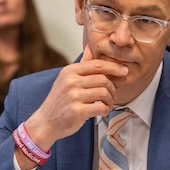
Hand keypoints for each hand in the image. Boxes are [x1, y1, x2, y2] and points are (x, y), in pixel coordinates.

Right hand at [16, 45, 126, 168]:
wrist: (46, 122)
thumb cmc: (59, 101)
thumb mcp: (66, 79)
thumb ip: (81, 66)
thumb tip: (90, 48)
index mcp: (69, 71)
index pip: (97, 64)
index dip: (114, 67)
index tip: (124, 71)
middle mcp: (71, 81)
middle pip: (103, 79)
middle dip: (113, 88)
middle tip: (112, 95)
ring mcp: (73, 96)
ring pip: (104, 93)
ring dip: (110, 100)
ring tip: (107, 104)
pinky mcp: (77, 111)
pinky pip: (101, 107)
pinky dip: (105, 110)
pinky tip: (102, 111)